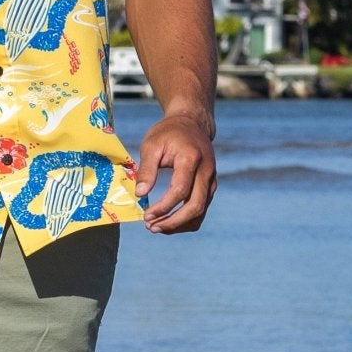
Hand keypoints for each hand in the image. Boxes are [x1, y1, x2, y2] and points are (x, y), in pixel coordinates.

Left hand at [134, 111, 215, 233]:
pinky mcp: (211, 186)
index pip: (180, 190)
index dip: (163, 207)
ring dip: (179, 224)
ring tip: (157, 228)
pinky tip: (168, 222)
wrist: (192, 123)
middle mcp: (206, 171)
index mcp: (191, 158)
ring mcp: (211, 180)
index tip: (146, 215)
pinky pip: (202, 209)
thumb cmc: (168, 133)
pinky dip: (186, 220)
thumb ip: (146, 169)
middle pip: (195, 206)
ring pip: (201, 211)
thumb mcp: (152, 145)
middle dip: (173, 222)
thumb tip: (140, 194)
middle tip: (151, 227)